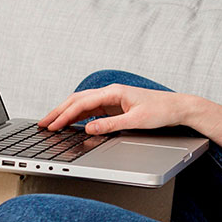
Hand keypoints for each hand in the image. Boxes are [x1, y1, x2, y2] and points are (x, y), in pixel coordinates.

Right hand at [39, 83, 192, 134]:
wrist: (178, 108)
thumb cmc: (162, 111)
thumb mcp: (136, 120)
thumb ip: (111, 125)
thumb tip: (90, 128)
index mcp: (114, 92)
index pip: (82, 103)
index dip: (65, 115)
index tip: (52, 125)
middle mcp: (111, 93)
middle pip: (78, 101)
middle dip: (59, 112)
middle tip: (43, 123)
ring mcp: (113, 99)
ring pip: (83, 104)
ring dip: (66, 113)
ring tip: (51, 123)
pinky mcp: (116, 107)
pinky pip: (92, 110)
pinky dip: (78, 116)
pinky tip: (71, 123)